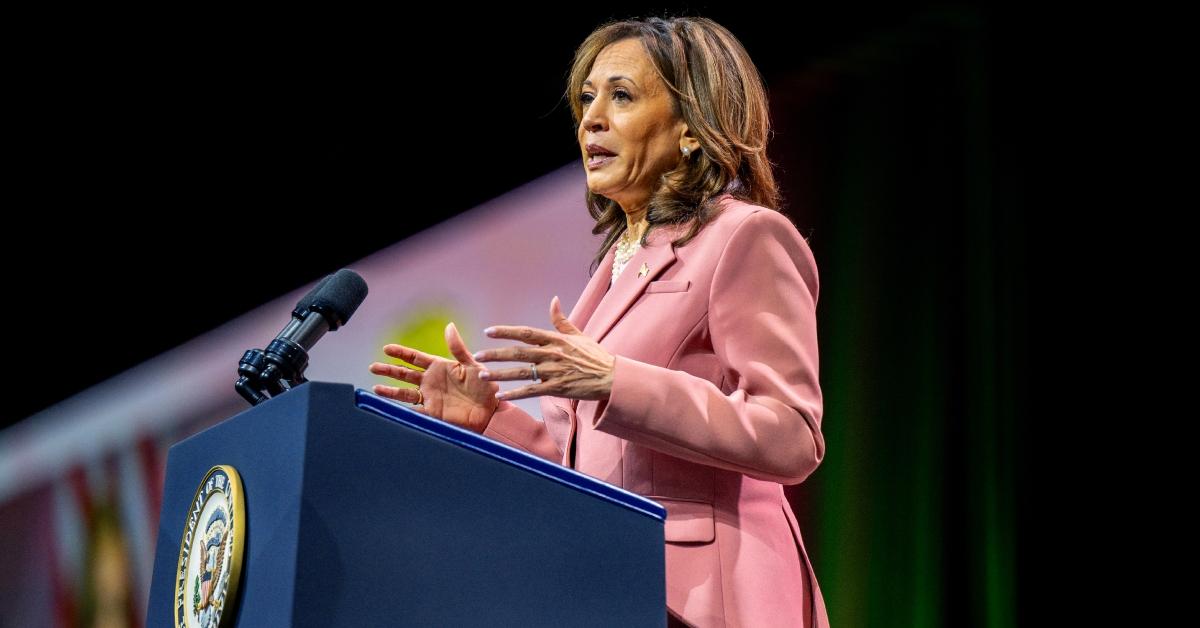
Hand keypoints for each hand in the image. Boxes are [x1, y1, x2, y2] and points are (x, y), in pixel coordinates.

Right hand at [369, 322, 499, 433]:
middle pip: (404, 374)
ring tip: (375, 388)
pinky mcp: (432, 412)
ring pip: (404, 393)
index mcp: (439, 367)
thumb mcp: (472, 365)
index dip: (401, 353)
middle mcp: (431, 381)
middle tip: (373, 367)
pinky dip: (401, 409)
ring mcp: (430, 397)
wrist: (491, 411)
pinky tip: (389, 406)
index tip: (386, 349)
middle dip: (389, 370)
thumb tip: (449, 326)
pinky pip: (413, 410)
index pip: (415, 358)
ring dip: (390, 390)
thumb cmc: (485, 386)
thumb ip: (458, 348)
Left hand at [474, 296, 615, 401]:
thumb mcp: (579, 335)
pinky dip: (515, 394)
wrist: (611, 377)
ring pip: (521, 373)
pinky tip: (500, 395)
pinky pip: (531, 391)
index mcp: (556, 340)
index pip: (526, 333)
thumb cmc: (595, 356)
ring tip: (482, 375)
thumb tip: (553, 300)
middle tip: (477, 355)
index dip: (506, 332)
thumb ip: (561, 320)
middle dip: (495, 354)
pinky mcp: (557, 388)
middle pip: (518, 353)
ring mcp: (554, 372)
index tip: (489, 331)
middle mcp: (552, 354)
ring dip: (500, 374)